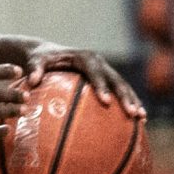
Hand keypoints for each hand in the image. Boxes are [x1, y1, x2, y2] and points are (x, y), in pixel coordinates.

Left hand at [26, 43, 140, 113]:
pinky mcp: (106, 79)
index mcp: (84, 57)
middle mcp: (98, 62)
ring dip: (133, 101)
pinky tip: (138, 121)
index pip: (95, 71)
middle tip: (132, 113)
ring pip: (123, 86)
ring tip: (142, 119)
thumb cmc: (41, 59)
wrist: (49, 52)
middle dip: (125, 97)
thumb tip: (31, 81)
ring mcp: (105, 70)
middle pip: (116, 80)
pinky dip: (130, 103)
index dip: (101, 86)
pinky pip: (120, 92)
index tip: (106, 102)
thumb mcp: (35, 61)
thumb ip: (35, 69)